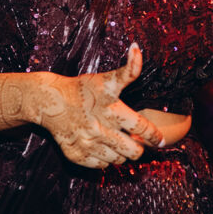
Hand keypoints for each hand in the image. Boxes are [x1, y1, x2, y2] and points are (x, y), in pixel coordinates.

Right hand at [31, 44, 163, 168]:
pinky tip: (102, 146)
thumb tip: (137, 47)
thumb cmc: (83, 89)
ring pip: (118, 160)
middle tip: (136, 142)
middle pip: (133, 151)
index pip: (142, 128)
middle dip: (138, 147)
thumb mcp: (106, 78)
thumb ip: (128, 69)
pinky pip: (100, 166)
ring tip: (117, 141)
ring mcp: (87, 144)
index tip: (161, 141)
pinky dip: (104, 159)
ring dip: (121, 154)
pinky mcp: (76, 154)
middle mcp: (100, 129)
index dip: (155, 137)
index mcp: (112, 110)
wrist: (50, 101)